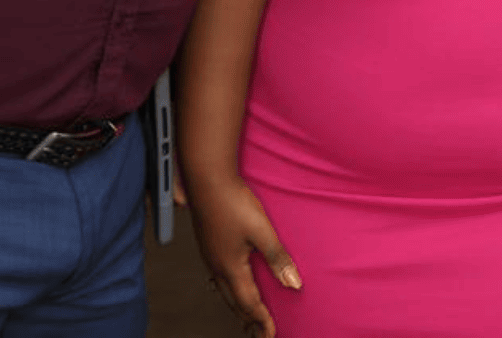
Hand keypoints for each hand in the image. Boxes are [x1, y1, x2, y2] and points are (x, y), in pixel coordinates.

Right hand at [187, 173, 300, 337]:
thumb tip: (293, 284)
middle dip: (248, 320)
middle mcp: (217, 267)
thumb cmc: (233, 202)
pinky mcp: (210, 246)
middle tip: (259, 334)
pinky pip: (220, 278)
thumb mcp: (262, 230)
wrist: (207, 179)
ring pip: (225, 292)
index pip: (249, 303)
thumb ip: (278, 258)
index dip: (262, 321)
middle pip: (234, 303)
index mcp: (230, 268)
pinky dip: (230, 291)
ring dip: (238, 307)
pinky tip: (233, 284)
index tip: (271, 335)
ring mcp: (211, 257)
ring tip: (247, 318)